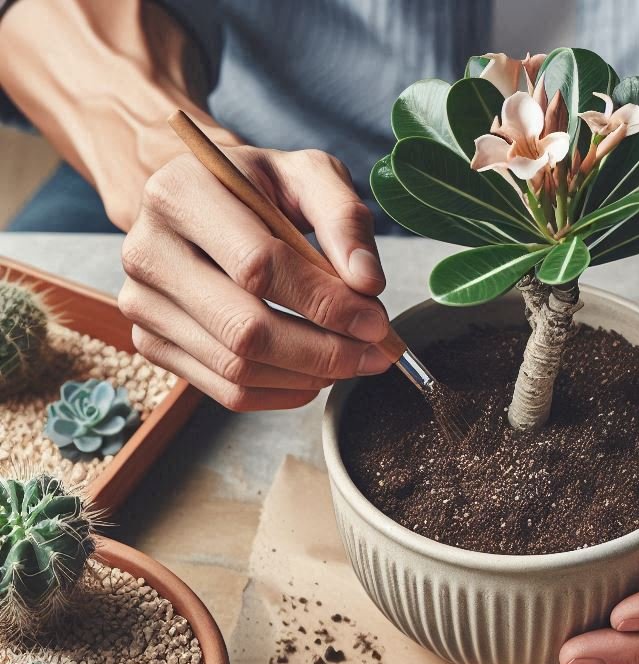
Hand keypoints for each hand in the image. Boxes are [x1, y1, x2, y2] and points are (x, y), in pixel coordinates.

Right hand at [119, 146, 390, 410]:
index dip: (326, 303)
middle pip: (246, 330)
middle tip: (373, 353)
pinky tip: (314, 375)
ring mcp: (142, 304)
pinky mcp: (151, 343)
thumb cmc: (258, 188)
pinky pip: (227, 392)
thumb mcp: (307, 175)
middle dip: (324, 351)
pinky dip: (283, 393)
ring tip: (350, 360)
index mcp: (179, 193)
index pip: (259, 267)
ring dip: (308, 375)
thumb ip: (344, 219)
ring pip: (238, 368)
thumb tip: (367, 282)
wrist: (199, 202)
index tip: (376, 321)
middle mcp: (148, 251)